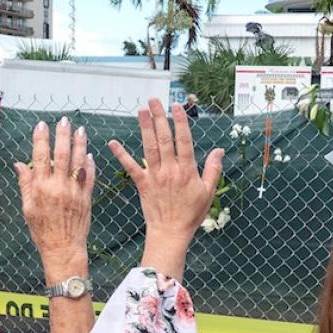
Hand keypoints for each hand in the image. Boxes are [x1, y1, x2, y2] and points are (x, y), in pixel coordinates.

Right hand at [14, 117, 94, 280]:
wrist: (63, 249)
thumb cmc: (42, 231)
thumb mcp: (28, 208)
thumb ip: (25, 184)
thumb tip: (19, 163)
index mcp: (41, 189)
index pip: (40, 157)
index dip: (41, 139)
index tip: (42, 125)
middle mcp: (58, 187)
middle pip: (61, 155)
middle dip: (62, 135)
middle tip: (64, 120)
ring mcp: (74, 192)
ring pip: (78, 162)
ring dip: (79, 144)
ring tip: (80, 130)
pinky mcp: (87, 198)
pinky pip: (90, 177)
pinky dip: (90, 164)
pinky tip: (89, 153)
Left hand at [108, 99, 223, 259]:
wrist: (171, 232)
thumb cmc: (191, 213)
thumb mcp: (208, 191)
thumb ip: (213, 169)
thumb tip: (219, 150)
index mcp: (187, 170)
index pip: (184, 141)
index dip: (180, 122)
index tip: (176, 106)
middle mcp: (170, 170)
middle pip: (164, 139)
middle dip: (159, 117)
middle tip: (154, 100)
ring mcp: (155, 176)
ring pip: (149, 148)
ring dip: (144, 128)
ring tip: (141, 110)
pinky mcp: (142, 184)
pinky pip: (131, 167)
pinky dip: (121, 155)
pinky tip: (113, 143)